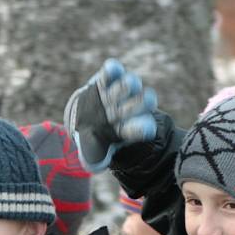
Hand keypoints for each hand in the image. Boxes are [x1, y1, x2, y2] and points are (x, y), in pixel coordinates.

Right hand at [64, 58, 157, 172]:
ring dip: (129, 86)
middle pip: (137, 106)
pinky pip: (110, 74)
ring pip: (127, 88)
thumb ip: (93, 159)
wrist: (84, 117)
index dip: (142, 128)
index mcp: (128, 129)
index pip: (138, 129)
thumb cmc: (93, 138)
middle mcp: (127, 110)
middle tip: (149, 99)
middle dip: (142, 103)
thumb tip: (93, 166)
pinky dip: (112, 70)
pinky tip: (112, 68)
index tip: (148, 128)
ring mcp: (118, 93)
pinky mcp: (106, 80)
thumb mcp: (91, 151)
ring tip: (131, 84)